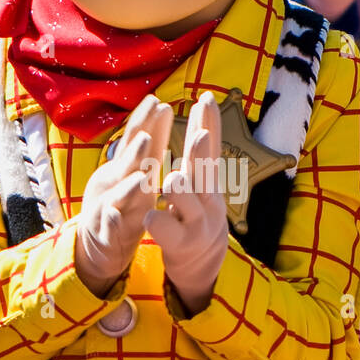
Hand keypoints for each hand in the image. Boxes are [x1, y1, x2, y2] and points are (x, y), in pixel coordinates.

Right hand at [74, 94, 171, 296]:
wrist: (98, 242)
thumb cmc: (123, 202)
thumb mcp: (137, 174)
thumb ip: (148, 147)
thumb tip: (163, 110)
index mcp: (123, 169)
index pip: (134, 141)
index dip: (145, 123)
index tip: (157, 102)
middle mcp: (112, 183)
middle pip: (125, 163)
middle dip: (136, 147)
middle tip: (148, 135)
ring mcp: (105, 206)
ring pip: (117, 194)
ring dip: (128, 184)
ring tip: (141, 175)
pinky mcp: (103, 231)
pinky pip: (108, 226)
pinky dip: (112, 220)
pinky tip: (116, 216)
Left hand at [144, 92, 228, 315]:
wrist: (201, 261)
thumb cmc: (195, 211)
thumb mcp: (200, 179)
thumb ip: (200, 150)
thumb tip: (205, 107)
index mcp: (205, 180)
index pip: (208, 147)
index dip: (209, 124)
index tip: (206, 98)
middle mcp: (206, 199)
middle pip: (204, 173)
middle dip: (201, 154)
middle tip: (199, 135)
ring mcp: (195, 223)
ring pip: (188, 204)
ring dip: (181, 190)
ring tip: (174, 179)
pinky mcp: (180, 244)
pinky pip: (166, 232)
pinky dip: (159, 224)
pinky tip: (151, 218)